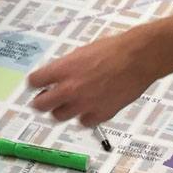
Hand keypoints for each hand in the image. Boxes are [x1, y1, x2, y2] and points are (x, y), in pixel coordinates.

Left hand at [26, 29, 155, 125]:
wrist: (138, 58)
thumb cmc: (113, 50)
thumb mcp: (82, 52)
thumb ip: (66, 67)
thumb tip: (56, 76)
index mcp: (63, 69)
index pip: (34, 81)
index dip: (34, 83)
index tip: (36, 85)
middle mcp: (70, 89)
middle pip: (40, 105)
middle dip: (39, 102)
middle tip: (43, 99)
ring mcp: (84, 104)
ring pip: (59, 117)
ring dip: (61, 110)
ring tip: (68, 104)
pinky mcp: (100, 115)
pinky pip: (83, 122)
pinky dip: (84, 117)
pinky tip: (89, 108)